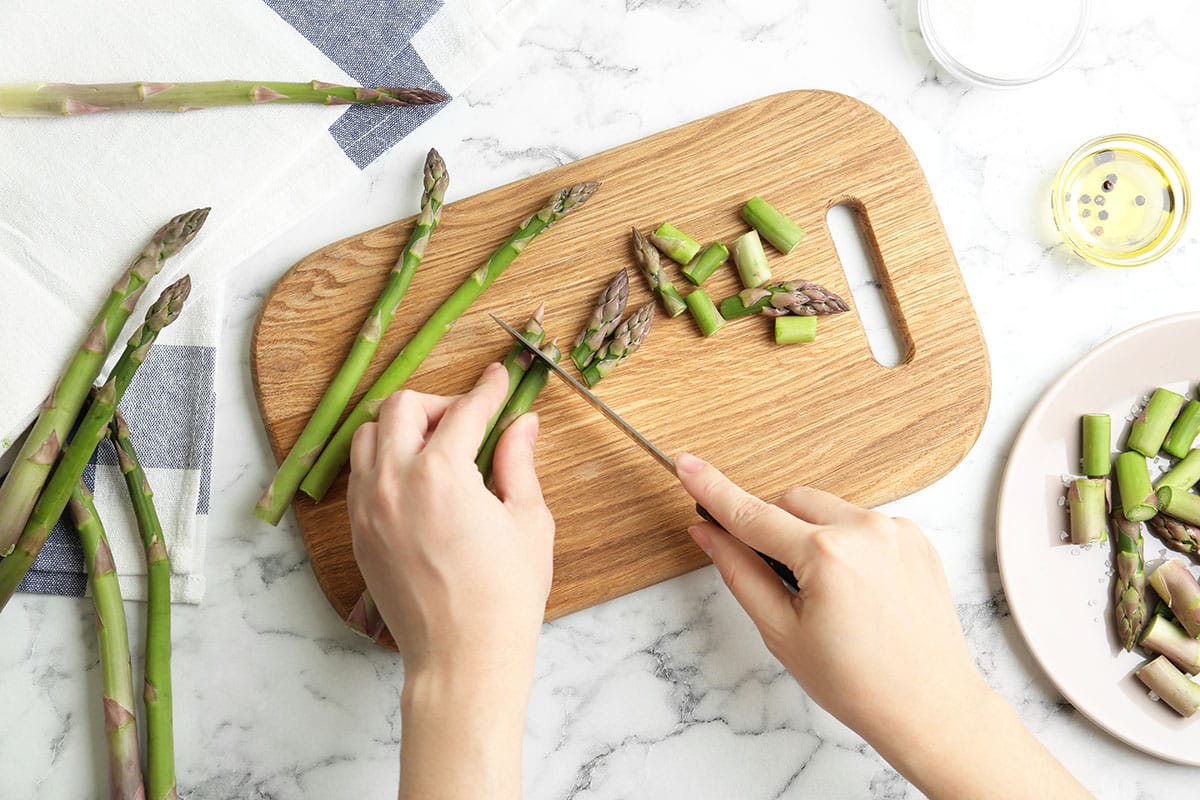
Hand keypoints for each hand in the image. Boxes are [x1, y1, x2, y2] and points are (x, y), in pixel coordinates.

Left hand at [346, 363, 553, 798]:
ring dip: (402, 428)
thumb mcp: (528, 522)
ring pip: (369, 435)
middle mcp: (394, 483)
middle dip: (438, 403)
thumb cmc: (505, 597)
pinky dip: (385, 460)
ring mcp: (368, 508)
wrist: (461, 659)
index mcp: (441, 475)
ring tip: (438, 448)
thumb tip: (522, 424)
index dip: (487, 389)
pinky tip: (417, 479)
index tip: (499, 378)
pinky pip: (361, 475)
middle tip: (469, 420)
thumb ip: (519, 463)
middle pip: (402, 407)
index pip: (464, 411)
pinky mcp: (359, 533)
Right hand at [675, 453, 1090, 799]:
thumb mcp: (781, 632)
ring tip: (829, 594)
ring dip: (812, 534)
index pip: (752, 514)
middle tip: (780, 580)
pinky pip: (862, 522)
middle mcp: (865, 530)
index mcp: (826, 556)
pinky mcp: (916, 537)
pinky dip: (847, 543)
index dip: (713, 489)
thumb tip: (708, 533)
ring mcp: (896, 530)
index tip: (687, 463)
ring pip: (827, 508)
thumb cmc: (858, 683)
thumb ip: (740, 572)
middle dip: (773, 528)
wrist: (930, 706)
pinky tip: (858, 589)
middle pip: (790, 501)